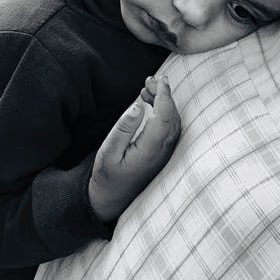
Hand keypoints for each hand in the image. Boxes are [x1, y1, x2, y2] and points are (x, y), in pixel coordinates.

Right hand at [89, 77, 180, 222]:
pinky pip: (169, 128)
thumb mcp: (107, 151)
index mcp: (150, 150)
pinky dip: (163, 111)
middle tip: (149, 80)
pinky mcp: (162, 153)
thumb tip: (138, 106)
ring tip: (147, 88)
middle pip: (172, 116)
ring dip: (164, 102)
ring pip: (173, 121)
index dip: (165, 95)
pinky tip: (149, 104)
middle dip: (164, 94)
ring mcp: (164, 153)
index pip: (165, 116)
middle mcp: (162, 151)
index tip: (159, 79)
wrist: (110, 200)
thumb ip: (123, 128)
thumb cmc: (106, 176)